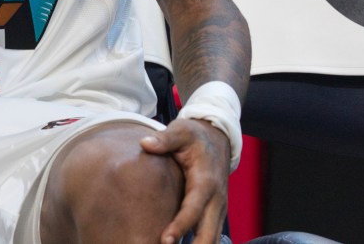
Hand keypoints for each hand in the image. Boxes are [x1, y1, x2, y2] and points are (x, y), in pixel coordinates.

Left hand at [141, 118, 230, 243]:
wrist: (216, 138)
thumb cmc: (194, 136)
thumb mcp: (180, 131)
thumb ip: (164, 139)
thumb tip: (145, 144)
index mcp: (206, 181)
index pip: (193, 210)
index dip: (180, 226)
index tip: (165, 241)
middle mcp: (216, 199)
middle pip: (208, 233)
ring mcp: (218, 207)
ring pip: (212, 237)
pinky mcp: (215, 211)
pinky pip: (210, 233)